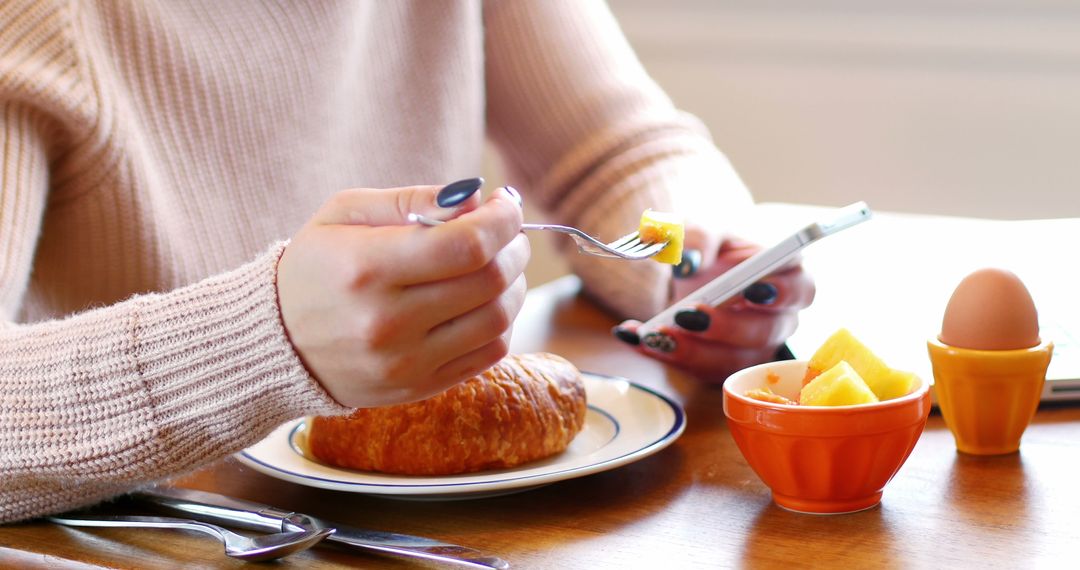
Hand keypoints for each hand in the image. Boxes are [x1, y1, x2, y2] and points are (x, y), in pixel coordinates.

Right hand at [276, 184, 529, 406]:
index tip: (505, 202)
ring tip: (498, 265)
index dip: (502, 219)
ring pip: (498, 320)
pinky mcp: (418, 388)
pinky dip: (501, 322)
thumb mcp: (345, 214)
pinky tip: (483, 301)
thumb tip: (476, 197)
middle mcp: (387, 322)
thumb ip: (412, 200)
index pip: (466, 245)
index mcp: (367, 268)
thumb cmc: (316, 265)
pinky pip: (489, 354)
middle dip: (513, 247)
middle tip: (505, 231)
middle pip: (489, 281)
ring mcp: (405, 362)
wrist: (276, 342)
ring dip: (513, 285)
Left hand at [614, 237, 814, 382]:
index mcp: (784, 275)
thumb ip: (698, 237)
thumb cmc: (706, 249)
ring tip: (655, 333)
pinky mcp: (727, 365)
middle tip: (689, 315)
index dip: (782, 293)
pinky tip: (642, 340)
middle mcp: (778, 315)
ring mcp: (754, 346)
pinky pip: (703, 371)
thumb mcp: (699, 231)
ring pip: (734, 359)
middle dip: (727, 326)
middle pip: (766, 330)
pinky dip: (670, 356)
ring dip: (693, 349)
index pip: (800, 288)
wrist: (685, 274)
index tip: (752, 290)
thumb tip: (690, 260)